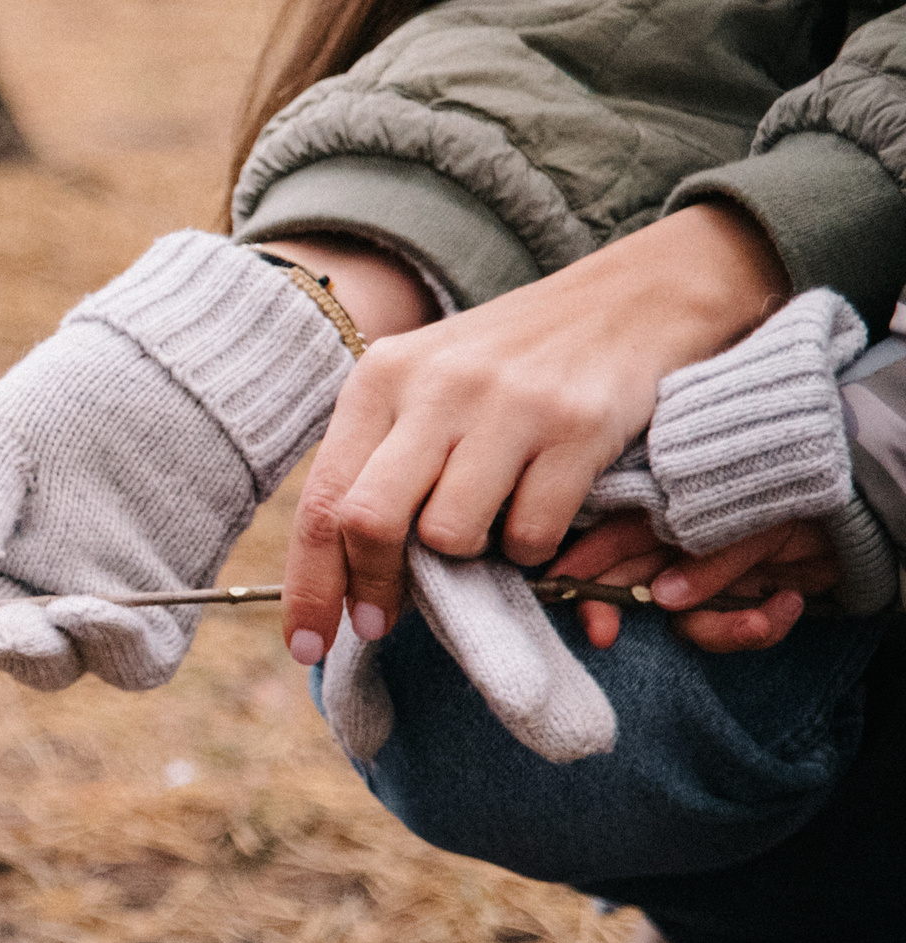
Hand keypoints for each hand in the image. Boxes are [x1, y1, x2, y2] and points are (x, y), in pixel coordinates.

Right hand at [0, 233, 354, 689]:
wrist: (177, 379)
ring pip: (43, 669)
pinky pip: (127, 665)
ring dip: (24, 653)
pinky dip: (107, 647)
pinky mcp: (152, 625)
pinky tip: (92, 610)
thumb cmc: (71, 403)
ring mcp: (79, 621)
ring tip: (18, 625)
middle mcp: (7, 604)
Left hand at [280, 203, 788, 663]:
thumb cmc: (514, 362)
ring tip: (489, 531)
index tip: (308, 644)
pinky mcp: (575, 427)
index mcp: (380, 380)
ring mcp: (505, 405)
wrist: (635, 298)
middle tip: (387, 620)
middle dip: (374, 586)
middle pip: (369, 522)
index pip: (322, 499)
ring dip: (468, 560)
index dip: (311, 583)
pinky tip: (541, 514)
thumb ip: (383, 463)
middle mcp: (433, 386)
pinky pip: (530, 534)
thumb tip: (345, 572)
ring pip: (450, 536)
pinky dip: (531, 550)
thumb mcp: (429, 387)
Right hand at [551, 511, 827, 652]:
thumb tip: (661, 598)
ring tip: (764, 617)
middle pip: (626, 586)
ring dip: (720, 628)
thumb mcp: (757, 521)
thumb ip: (709, 559)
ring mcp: (704, 580)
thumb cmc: (799, 496)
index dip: (579, 565)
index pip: (610, 539)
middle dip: (615, 612)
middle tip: (604, 636)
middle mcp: (677, 549)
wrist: (861, 516)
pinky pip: (729, 631)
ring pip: (681, 620)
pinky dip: (762, 627)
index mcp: (670, 513)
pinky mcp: (736, 604)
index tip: (560, 592)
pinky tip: (790, 603)